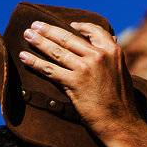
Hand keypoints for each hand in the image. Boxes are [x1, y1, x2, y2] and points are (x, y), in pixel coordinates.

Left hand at [20, 20, 145, 139]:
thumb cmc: (121, 101)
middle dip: (49, 30)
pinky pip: (50, 69)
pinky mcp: (75, 82)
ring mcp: (86, 69)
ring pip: (57, 51)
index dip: (80, 26)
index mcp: (112, 51)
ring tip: (27, 35)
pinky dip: (35, 62)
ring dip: (39, 42)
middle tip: (35, 25)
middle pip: (69, 38)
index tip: (69, 24)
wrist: (120, 122)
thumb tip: (108, 42)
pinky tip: (24, 57)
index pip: (94, 30)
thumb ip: (111, 57)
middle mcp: (99, 56)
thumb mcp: (121, 72)